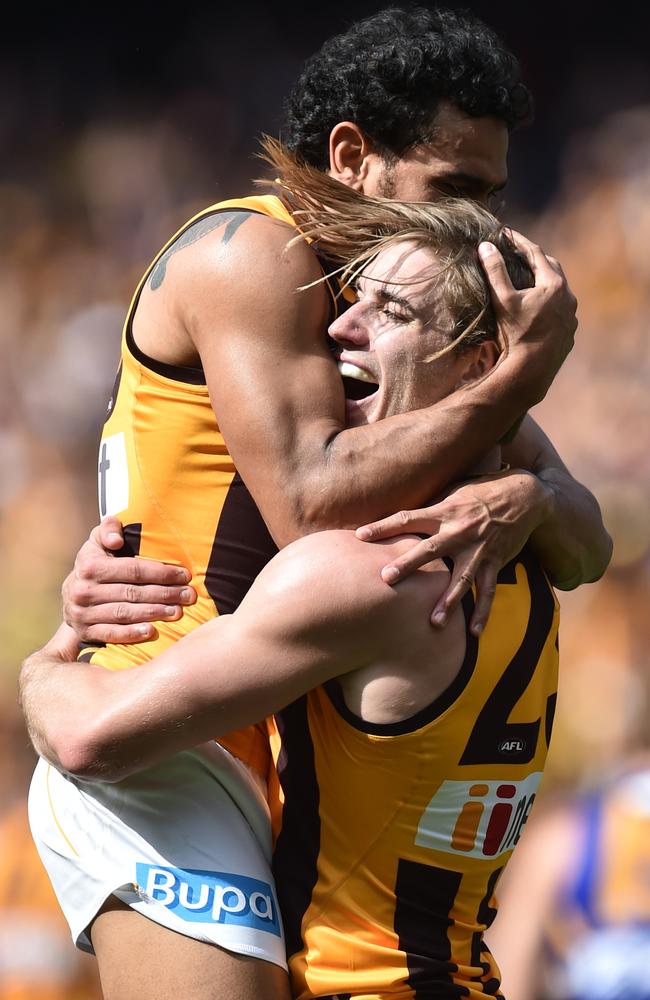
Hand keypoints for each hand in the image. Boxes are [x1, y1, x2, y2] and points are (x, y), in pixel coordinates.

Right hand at [62, 517, 196, 643]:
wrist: (71, 596)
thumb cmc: (95, 563)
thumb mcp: (97, 541)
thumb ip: (108, 529)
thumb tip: (117, 540)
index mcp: (89, 565)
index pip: (133, 570)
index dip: (161, 572)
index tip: (184, 575)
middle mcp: (84, 590)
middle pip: (133, 593)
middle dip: (165, 594)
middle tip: (188, 595)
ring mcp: (83, 613)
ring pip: (125, 613)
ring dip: (154, 613)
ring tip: (178, 612)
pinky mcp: (85, 632)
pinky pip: (111, 634)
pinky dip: (131, 634)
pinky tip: (151, 631)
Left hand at [356, 470, 552, 634]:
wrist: (526, 495)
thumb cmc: (483, 491)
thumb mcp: (454, 491)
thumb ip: (431, 506)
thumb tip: (401, 518)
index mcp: (445, 511)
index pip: (407, 518)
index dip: (383, 526)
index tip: (359, 536)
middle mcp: (460, 531)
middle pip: (429, 550)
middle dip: (408, 564)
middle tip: (387, 579)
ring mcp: (479, 549)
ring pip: (461, 579)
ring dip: (447, 601)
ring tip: (433, 623)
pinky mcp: (496, 561)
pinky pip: (488, 590)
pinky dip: (483, 612)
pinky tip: (474, 632)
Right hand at [479, 232, 576, 403]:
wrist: (532, 370)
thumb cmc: (517, 333)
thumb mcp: (503, 300)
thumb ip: (495, 271)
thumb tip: (486, 246)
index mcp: (553, 284)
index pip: (535, 253)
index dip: (520, 242)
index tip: (507, 234)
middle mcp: (568, 297)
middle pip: (553, 269)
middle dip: (537, 260)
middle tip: (522, 255)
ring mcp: (571, 316)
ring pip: (560, 292)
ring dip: (546, 284)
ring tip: (532, 283)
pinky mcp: (569, 333)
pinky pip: (561, 312)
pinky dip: (551, 305)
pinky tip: (540, 311)